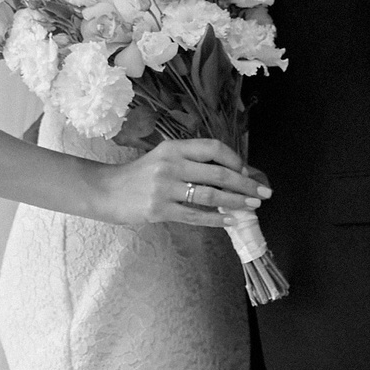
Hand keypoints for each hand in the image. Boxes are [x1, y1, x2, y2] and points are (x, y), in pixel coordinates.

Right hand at [93, 135, 270, 231]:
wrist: (106, 191)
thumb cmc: (139, 175)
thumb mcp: (163, 158)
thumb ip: (190, 162)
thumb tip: (229, 174)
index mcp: (173, 148)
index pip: (213, 148)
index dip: (235, 159)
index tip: (248, 171)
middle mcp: (170, 165)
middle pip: (218, 173)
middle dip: (246, 184)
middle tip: (263, 193)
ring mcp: (164, 188)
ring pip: (210, 195)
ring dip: (236, 201)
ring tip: (253, 206)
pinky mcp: (159, 210)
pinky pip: (195, 215)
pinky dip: (216, 219)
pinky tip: (231, 221)